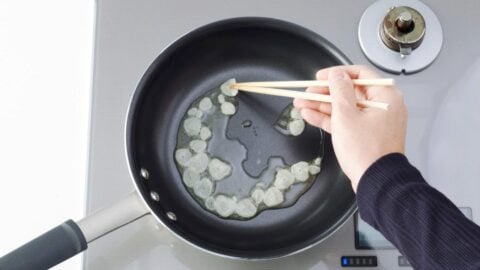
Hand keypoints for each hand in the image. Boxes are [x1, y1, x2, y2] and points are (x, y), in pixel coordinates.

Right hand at [293, 65, 407, 190]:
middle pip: (349, 91)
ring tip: (301, 104)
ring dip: (322, 105)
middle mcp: (383, 106)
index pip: (360, 74)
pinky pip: (346, 121)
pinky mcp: (366, 135)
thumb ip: (339, 91)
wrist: (376, 181)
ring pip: (344, 107)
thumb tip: (336, 75)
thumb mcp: (346, 115)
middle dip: (324, 92)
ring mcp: (374, 122)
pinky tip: (310, 116)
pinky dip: (329, 118)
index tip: (320, 77)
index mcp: (385, 96)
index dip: (337, 74)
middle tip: (306, 92)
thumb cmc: (366, 151)